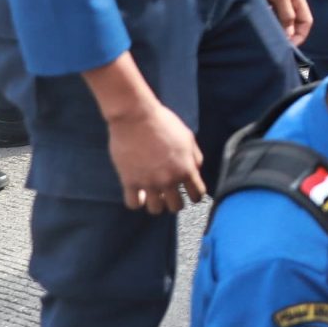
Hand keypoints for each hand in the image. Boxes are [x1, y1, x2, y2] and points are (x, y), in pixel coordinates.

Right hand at [105, 96, 207, 213]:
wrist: (136, 116)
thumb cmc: (163, 123)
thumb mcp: (188, 137)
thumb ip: (194, 157)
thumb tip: (195, 172)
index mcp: (186, 169)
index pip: (198, 195)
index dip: (195, 195)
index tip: (189, 194)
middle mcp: (169, 180)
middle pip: (176, 207)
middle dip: (175, 202)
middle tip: (170, 195)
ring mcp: (149, 183)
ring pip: (156, 210)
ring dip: (157, 204)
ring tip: (154, 195)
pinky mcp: (130, 181)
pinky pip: (134, 204)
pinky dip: (137, 202)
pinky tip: (138, 194)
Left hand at [243, 0, 311, 44]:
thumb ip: (286, 14)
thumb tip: (290, 34)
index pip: (306, 22)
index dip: (300, 36)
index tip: (288, 47)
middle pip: (294, 22)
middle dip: (288, 34)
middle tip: (276, 45)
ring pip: (281, 18)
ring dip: (276, 27)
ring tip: (266, 36)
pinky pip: (270, 12)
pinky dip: (267, 20)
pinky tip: (259, 23)